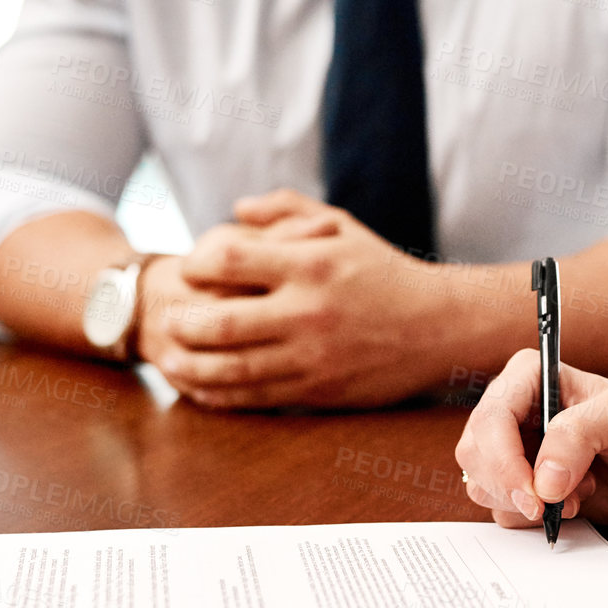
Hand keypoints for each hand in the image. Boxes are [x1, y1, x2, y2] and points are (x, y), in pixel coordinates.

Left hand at [154, 190, 457, 407]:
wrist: (439, 327)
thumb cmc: (385, 272)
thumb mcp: (342, 226)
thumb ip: (287, 210)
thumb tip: (235, 209)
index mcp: (312, 265)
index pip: (230, 260)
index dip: (197, 262)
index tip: (189, 267)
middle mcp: (308, 313)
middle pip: (220, 322)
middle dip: (182, 322)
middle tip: (168, 318)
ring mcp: (312, 357)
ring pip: (231, 369)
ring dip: (190, 366)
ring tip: (170, 357)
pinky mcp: (318, 391)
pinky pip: (255, 398)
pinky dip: (220, 396)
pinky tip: (200, 388)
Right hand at [455, 349, 607, 527]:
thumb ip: (578, 436)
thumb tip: (542, 481)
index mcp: (528, 378)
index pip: (490, 418)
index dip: (502, 460)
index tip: (534, 493)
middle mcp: (514, 412)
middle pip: (475, 454)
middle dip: (511, 487)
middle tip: (553, 505)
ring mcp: (516, 451)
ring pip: (483, 485)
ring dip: (528, 504)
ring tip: (576, 494)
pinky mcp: (525, 486)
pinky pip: (504, 510)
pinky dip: (535, 518)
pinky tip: (573, 502)